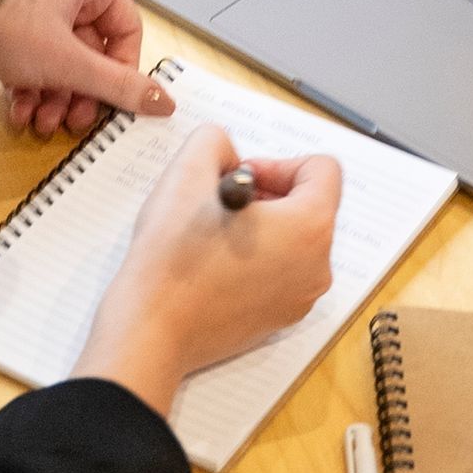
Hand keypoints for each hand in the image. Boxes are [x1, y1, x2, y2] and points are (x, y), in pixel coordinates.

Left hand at [0, 0, 172, 136]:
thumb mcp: (69, 62)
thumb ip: (118, 85)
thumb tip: (160, 102)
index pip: (125, 27)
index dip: (124, 69)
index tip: (117, 100)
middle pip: (91, 50)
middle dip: (82, 92)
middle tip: (75, 121)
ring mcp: (30, 7)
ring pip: (60, 61)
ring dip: (55, 98)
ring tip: (42, 123)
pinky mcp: (4, 27)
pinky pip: (32, 62)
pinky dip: (30, 90)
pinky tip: (20, 112)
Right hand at [73, 125, 343, 417]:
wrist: (151, 332)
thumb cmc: (170, 257)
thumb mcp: (186, 172)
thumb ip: (215, 141)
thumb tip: (230, 157)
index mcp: (309, 227)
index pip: (321, 169)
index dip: (278, 162)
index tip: (238, 177)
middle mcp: (318, 266)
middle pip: (311, 205)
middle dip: (270, 194)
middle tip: (221, 202)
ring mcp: (302, 298)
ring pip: (296, 240)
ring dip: (262, 226)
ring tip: (215, 234)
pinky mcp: (282, 320)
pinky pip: (282, 273)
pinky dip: (257, 260)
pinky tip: (215, 266)